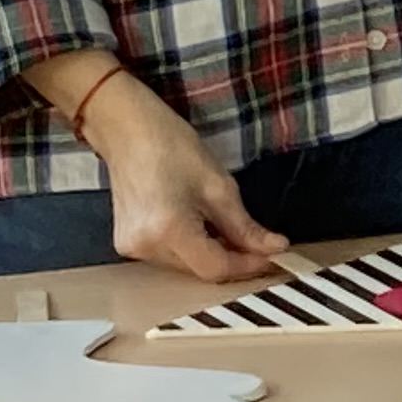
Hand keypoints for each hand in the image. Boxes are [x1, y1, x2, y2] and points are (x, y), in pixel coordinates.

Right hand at [76, 72, 288, 283]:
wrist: (127, 131)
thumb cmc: (172, 147)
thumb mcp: (219, 186)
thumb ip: (245, 226)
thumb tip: (274, 249)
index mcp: (168, 230)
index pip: (216, 268)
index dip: (248, 265)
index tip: (274, 255)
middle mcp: (145, 247)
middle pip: (200, 269)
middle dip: (233, 258)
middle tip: (259, 242)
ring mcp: (131, 248)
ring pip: (186, 266)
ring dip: (212, 253)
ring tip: (226, 227)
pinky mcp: (126, 244)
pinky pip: (169, 256)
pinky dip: (191, 247)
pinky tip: (200, 225)